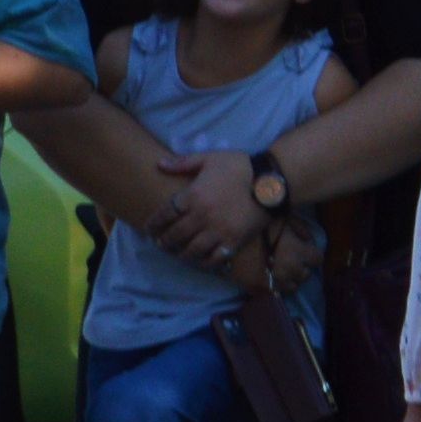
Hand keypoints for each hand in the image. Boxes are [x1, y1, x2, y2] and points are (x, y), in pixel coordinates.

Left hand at [145, 150, 263, 267]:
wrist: (271, 182)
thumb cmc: (239, 167)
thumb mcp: (209, 158)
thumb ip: (183, 163)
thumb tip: (159, 164)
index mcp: (193, 196)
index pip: (165, 215)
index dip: (154, 224)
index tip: (148, 229)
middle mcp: (202, 217)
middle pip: (175, 235)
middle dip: (164, 241)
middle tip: (159, 244)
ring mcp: (218, 231)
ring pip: (192, 250)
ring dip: (181, 254)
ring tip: (177, 254)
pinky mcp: (235, 242)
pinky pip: (215, 259)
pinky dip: (205, 263)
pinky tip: (200, 261)